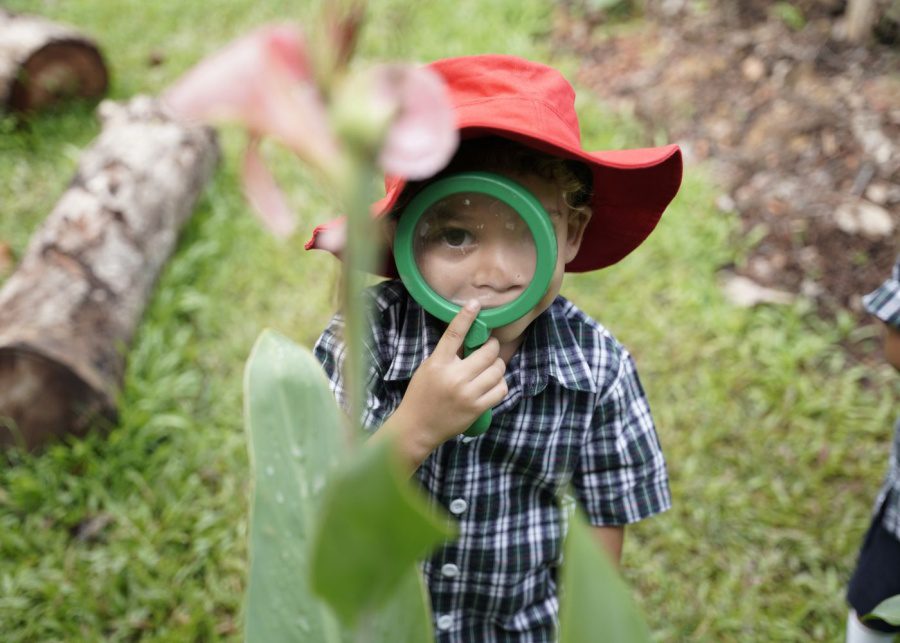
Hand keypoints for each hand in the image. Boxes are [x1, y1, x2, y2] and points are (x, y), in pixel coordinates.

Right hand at [388, 300, 507, 458]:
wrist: (417, 427)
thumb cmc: (421, 394)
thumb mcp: (428, 368)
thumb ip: (447, 354)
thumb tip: (470, 337)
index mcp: (438, 363)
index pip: (454, 334)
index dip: (466, 317)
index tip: (476, 305)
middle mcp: (454, 377)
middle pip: (487, 352)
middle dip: (492, 347)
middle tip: (489, 347)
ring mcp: (467, 393)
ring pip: (497, 370)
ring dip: (497, 365)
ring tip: (490, 367)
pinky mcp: (477, 408)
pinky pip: (501, 389)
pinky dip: (500, 383)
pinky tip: (493, 383)